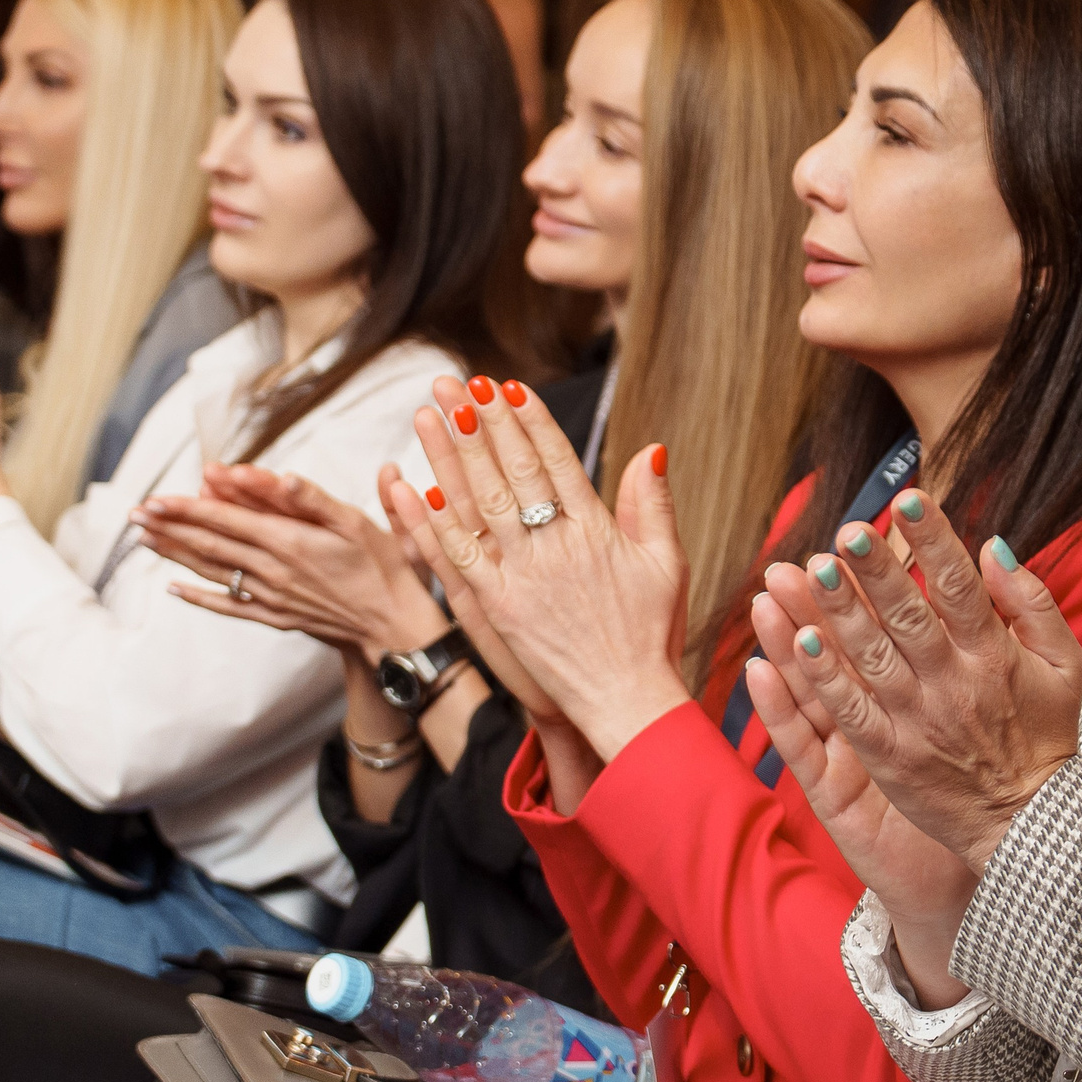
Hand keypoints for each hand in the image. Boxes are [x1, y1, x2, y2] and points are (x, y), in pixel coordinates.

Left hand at [134, 461, 451, 658]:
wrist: (392, 625)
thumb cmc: (382, 567)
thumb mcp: (357, 522)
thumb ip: (315, 498)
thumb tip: (283, 474)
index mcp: (289, 542)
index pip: (227, 520)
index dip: (189, 508)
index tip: (156, 498)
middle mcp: (272, 570)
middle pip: (212, 544)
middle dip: (171, 527)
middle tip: (136, 514)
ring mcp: (271, 596)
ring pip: (214, 571)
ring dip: (176, 555)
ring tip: (145, 539)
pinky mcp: (276, 615)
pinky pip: (229, 606)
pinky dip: (199, 597)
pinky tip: (174, 589)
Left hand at [407, 375, 691, 759]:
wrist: (626, 700)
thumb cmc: (651, 635)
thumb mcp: (667, 564)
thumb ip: (654, 504)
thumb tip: (652, 448)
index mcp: (596, 531)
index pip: (556, 460)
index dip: (529, 420)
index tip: (507, 387)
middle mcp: (555, 546)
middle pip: (513, 470)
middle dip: (483, 422)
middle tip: (458, 381)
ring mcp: (522, 576)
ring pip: (481, 502)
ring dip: (453, 454)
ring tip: (432, 411)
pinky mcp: (497, 609)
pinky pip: (457, 556)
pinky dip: (435, 521)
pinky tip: (414, 486)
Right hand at [741, 583, 982, 1005]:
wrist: (988, 856)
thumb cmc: (988, 779)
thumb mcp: (1007, 695)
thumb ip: (1010, 622)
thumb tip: (999, 553)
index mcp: (914, 687)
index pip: (887, 622)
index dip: (872, 581)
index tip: (859, 534)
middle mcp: (878, 712)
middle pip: (844, 646)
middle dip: (821, 600)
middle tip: (797, 556)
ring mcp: (852, 749)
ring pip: (815, 687)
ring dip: (788, 641)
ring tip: (766, 598)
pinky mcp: (835, 792)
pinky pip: (802, 745)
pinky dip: (779, 708)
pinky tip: (757, 671)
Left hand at [759, 488, 1081, 877]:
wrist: (1031, 822)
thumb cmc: (1047, 735)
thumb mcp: (1065, 663)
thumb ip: (1031, 600)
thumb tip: (993, 544)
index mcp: (993, 656)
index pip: (961, 587)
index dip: (934, 542)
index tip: (910, 500)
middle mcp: (953, 685)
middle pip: (907, 617)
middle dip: (875, 571)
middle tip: (846, 531)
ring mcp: (917, 722)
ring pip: (870, 659)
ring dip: (838, 613)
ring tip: (809, 571)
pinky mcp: (888, 757)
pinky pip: (849, 713)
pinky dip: (824, 679)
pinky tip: (798, 642)